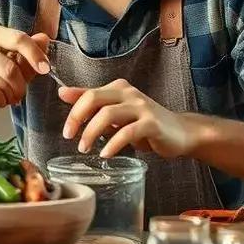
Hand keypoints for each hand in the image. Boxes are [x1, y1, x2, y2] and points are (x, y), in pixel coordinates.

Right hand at [0, 24, 50, 107]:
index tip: (45, 69)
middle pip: (11, 68)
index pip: (19, 39)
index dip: (35, 55)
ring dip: (12, 95)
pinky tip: (0, 100)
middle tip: (21, 92)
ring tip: (10, 97)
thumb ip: (31, 50)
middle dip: (21, 86)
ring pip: (3, 83)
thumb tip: (45, 39)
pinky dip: (2, 101)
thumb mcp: (15, 58)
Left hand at [59, 79, 211, 157]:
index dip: (74, 112)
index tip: (66, 131)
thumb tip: (62, 92)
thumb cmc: (145, 124)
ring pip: (108, 114)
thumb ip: (91, 102)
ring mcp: (142, 107)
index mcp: (118, 89)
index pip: (88, 94)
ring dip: (92, 132)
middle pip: (95, 98)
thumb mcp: (116, 112)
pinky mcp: (152, 123)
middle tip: (70, 138)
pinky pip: (127, 132)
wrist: (180, 133)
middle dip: (77, 118)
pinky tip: (106, 154)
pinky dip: (113, 144)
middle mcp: (129, 93)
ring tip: (85, 148)